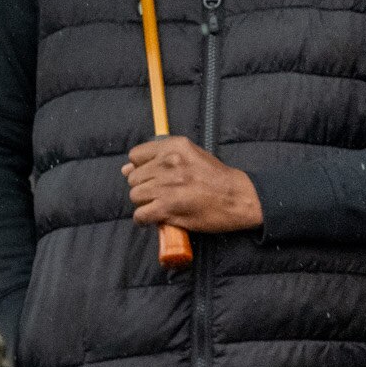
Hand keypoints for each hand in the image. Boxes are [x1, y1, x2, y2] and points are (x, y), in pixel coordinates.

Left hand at [122, 136, 261, 231]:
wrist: (240, 198)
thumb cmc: (218, 179)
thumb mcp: (193, 156)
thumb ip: (160, 158)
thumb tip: (125, 169)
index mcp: (175, 147)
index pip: (136, 155)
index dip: (143, 168)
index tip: (155, 176)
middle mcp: (169, 163)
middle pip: (134, 178)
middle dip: (145, 187)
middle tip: (163, 194)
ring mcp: (167, 186)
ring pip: (136, 196)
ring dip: (146, 203)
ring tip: (162, 205)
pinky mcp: (168, 207)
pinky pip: (141, 214)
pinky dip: (145, 219)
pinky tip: (158, 218)